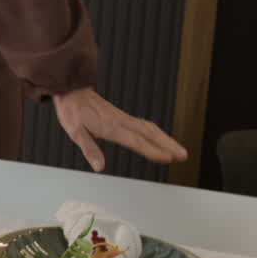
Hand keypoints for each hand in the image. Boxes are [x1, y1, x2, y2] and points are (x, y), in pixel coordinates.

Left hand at [52, 87, 187, 171]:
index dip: (152, 150)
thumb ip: (90, 150)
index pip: (136, 141)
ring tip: (179, 150)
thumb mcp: (76, 133)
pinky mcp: (122, 116)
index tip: (168, 158)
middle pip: (150, 134)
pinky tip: (160, 138)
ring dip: (166, 139)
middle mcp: (121, 122)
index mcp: (111, 127)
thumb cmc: (72, 112)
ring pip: (150, 128)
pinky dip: (157, 133)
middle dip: (168, 145)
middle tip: (183, 156)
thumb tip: (99, 167)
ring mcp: (123, 118)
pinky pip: (144, 125)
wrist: (72, 90)